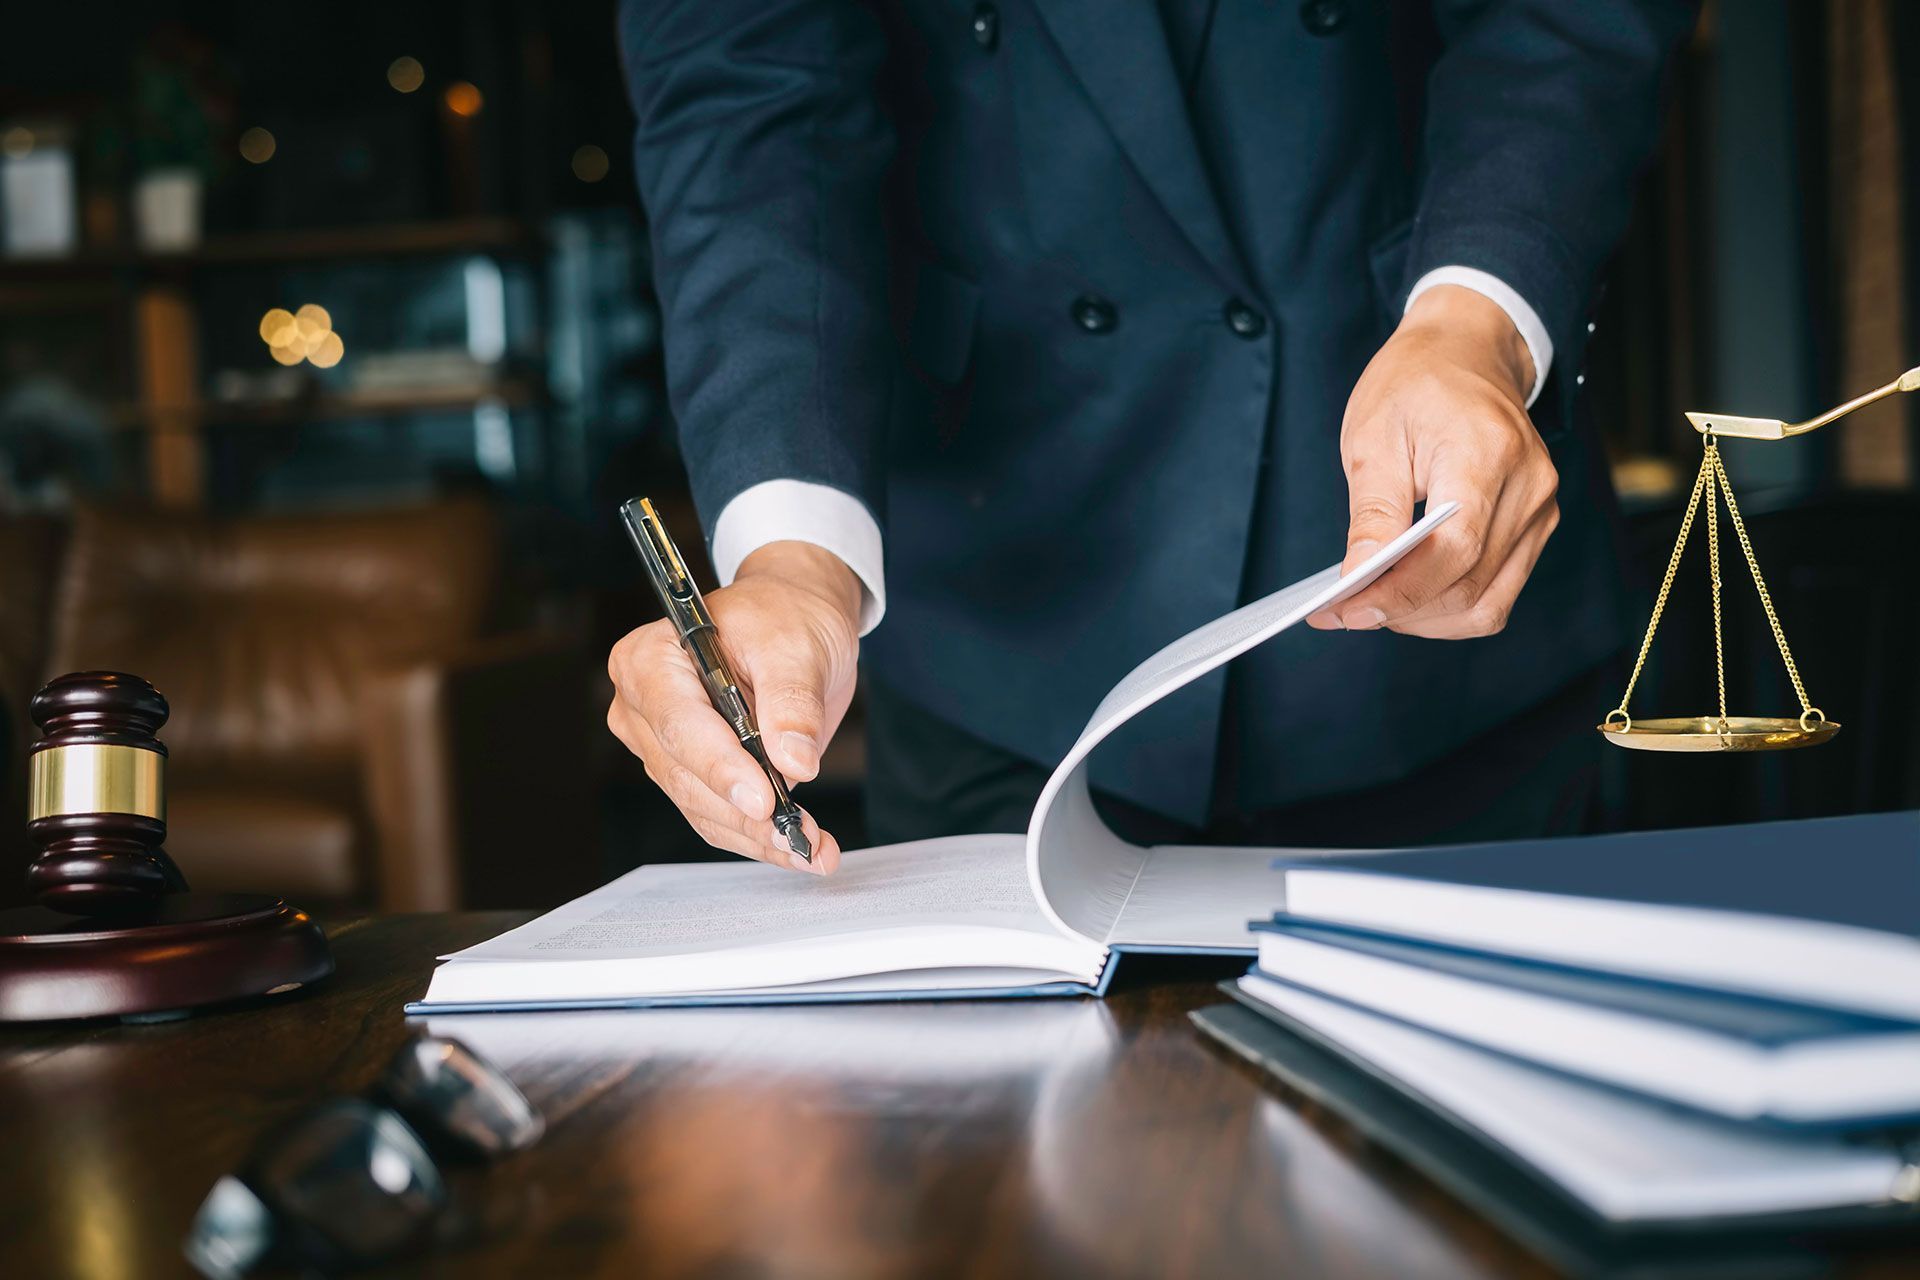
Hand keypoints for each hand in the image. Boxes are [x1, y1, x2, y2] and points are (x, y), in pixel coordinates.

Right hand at [608, 541, 861, 873]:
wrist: (793, 621)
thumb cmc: (784, 618)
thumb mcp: (795, 646)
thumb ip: (792, 703)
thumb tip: (794, 761)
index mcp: (651, 660)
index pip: (679, 723)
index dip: (720, 766)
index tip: (763, 799)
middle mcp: (643, 707)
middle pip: (687, 776)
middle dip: (747, 813)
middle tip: (801, 836)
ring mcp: (662, 745)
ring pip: (702, 808)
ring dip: (758, 836)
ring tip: (813, 848)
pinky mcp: (691, 774)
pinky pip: (718, 817)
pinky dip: (759, 837)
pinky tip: (801, 848)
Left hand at [1307, 284, 1559, 637]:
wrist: (1466, 353)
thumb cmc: (1414, 386)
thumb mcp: (1373, 436)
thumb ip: (1372, 512)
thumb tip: (1357, 580)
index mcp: (1487, 454)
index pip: (1452, 550)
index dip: (1398, 592)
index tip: (1343, 610)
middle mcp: (1529, 487)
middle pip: (1468, 586)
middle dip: (1400, 611)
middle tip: (1341, 612)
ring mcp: (1540, 510)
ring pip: (1485, 604)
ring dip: (1423, 618)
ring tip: (1370, 604)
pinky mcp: (1536, 527)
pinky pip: (1495, 593)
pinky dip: (1447, 607)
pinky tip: (1407, 595)